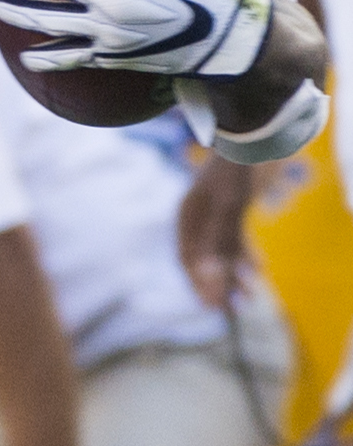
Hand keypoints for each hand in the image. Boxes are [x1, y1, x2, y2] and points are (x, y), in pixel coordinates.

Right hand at [178, 152, 254, 311]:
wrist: (257, 136)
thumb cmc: (238, 168)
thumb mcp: (228, 205)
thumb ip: (218, 242)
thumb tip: (211, 277)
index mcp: (187, 215)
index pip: (187, 257)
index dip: (199, 282)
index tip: (212, 305)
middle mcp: (197, 217)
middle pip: (204, 258)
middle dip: (217, 284)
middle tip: (230, 310)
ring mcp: (215, 213)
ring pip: (222, 252)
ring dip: (234, 275)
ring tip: (249, 297)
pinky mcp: (233, 209)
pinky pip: (236, 240)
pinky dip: (245, 256)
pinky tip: (257, 271)